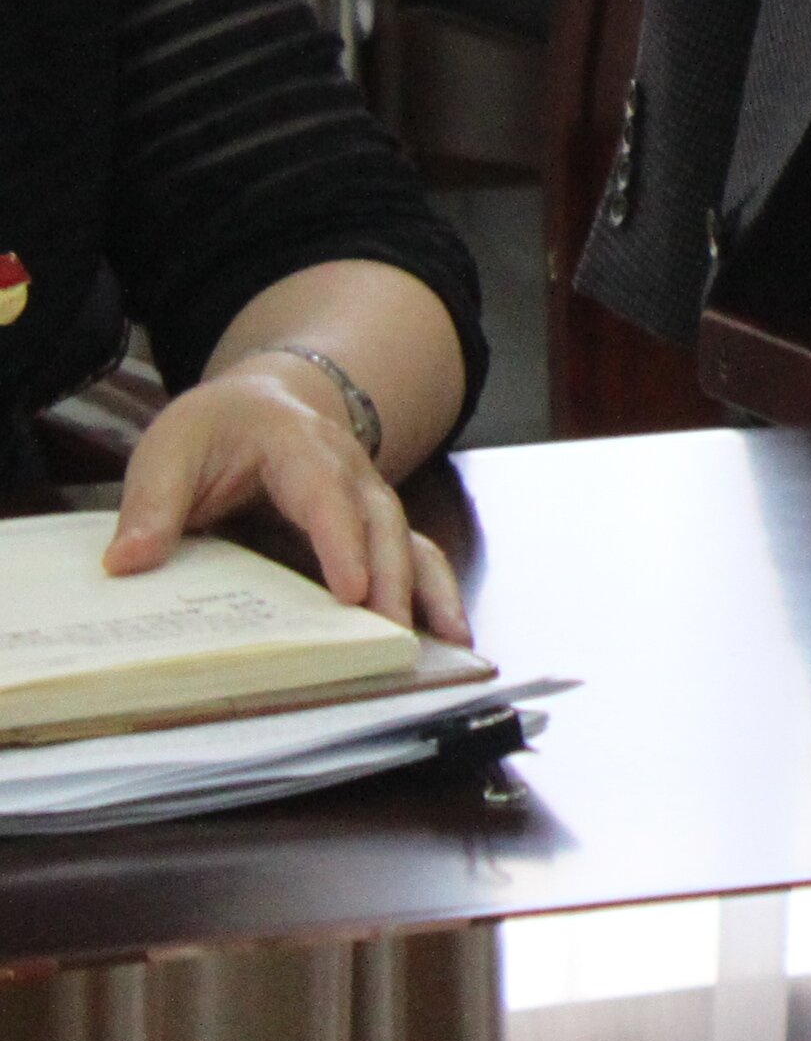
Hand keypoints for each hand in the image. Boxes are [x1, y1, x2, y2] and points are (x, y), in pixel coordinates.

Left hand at [104, 366, 463, 638]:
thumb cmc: (217, 428)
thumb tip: (128, 562)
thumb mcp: (171, 450)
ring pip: (409, 541)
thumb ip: (151, 505)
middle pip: (381, 524)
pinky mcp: (371, 529)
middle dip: (394, 580)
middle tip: (393, 636)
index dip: (341, 543)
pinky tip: (448, 633)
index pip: (326, 496)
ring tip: (451, 639)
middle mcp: (350, 471)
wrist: (265, 401)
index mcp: (301, 445)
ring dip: (429, 590)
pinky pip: (410, 556)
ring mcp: (368, 500)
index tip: (352, 592)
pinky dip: (432, 592)